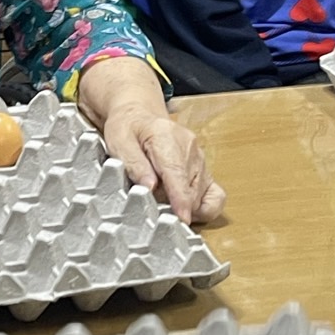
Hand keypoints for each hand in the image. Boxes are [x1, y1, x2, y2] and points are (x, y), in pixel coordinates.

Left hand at [101, 105, 225, 223]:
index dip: (181, 198)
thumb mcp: (118, 141)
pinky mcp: (205, 170)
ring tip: (159, 198)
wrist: (140, 116)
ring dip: (182, 206)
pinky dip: (203, 207)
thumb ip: (133, 164)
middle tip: (150, 204)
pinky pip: (215, 196)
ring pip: (200, 196)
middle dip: (172, 205)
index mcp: (167, 137)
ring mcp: (200, 160)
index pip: (178, 173)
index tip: (182, 217)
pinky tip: (184, 207)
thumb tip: (149, 187)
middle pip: (190, 190)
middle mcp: (190, 148)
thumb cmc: (128, 128)